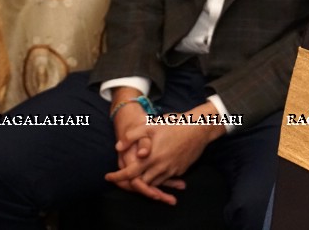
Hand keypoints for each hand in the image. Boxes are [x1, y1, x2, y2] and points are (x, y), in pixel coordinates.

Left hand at [105, 102, 223, 203]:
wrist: (199, 128)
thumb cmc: (174, 124)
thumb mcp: (150, 125)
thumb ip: (132, 136)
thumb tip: (118, 147)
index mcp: (150, 158)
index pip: (129, 173)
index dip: (117, 177)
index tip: (108, 177)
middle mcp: (160, 167)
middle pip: (141, 183)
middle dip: (131, 183)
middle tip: (124, 178)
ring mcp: (171, 170)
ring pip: (154, 184)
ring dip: (145, 182)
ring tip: (139, 176)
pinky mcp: (180, 170)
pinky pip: (166, 179)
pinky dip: (159, 179)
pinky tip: (156, 170)